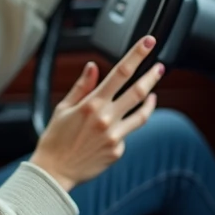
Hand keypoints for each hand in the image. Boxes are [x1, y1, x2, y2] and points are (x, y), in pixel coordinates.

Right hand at [30, 35, 163, 192]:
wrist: (54, 171)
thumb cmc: (55, 139)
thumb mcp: (63, 108)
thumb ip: (82, 86)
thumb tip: (93, 67)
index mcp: (92, 103)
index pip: (121, 72)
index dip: (137, 55)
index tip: (148, 43)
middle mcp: (107, 118)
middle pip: (138, 91)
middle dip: (152, 75)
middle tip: (160, 66)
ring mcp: (115, 136)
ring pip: (142, 114)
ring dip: (150, 100)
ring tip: (153, 93)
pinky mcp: (118, 151)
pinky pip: (127, 133)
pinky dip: (125, 126)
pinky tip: (117, 127)